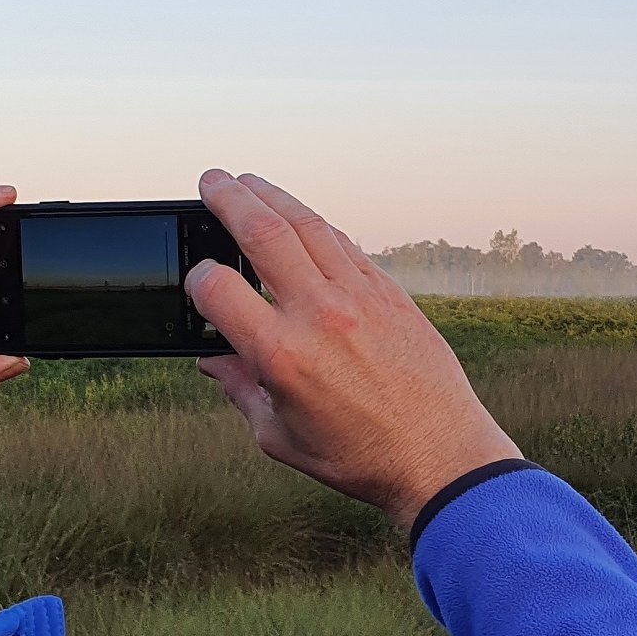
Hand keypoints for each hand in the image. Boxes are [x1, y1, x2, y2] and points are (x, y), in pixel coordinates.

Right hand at [186, 170, 520, 531]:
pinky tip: (300, 218)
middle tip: (210, 180)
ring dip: (272, 196)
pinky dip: (316, 225)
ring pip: (307, 225)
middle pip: (262, 232)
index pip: (218, 289)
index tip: (199, 281)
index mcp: (280, 355)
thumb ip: (240, 390)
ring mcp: (358, 297)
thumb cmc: (357, 456)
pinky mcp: (389, 293)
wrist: (439, 455)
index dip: (197, 279)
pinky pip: (345, 244)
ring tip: (248, 181)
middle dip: (228, 198)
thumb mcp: (279, 436)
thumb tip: (213, 360)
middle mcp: (318, 315)